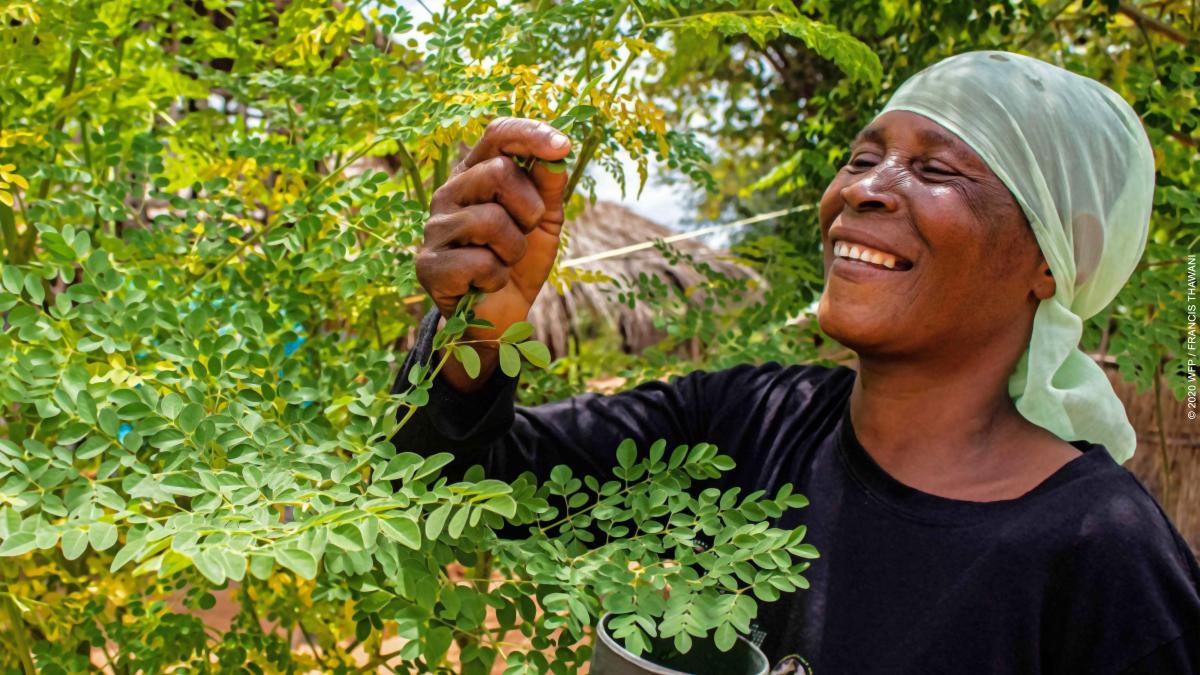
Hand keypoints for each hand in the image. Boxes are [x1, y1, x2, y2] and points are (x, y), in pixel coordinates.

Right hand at [415, 117, 571, 391]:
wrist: (500, 316)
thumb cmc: (519, 261)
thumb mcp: (544, 222)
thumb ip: (549, 187)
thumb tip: (557, 154)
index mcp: (476, 174)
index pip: (497, 135)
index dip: (530, 134)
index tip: (563, 146)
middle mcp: (450, 193)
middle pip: (497, 172)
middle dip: (529, 208)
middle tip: (526, 231)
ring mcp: (434, 228)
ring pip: (490, 220)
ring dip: (514, 249)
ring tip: (505, 261)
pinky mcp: (428, 265)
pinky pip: (480, 263)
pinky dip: (497, 277)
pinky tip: (485, 283)